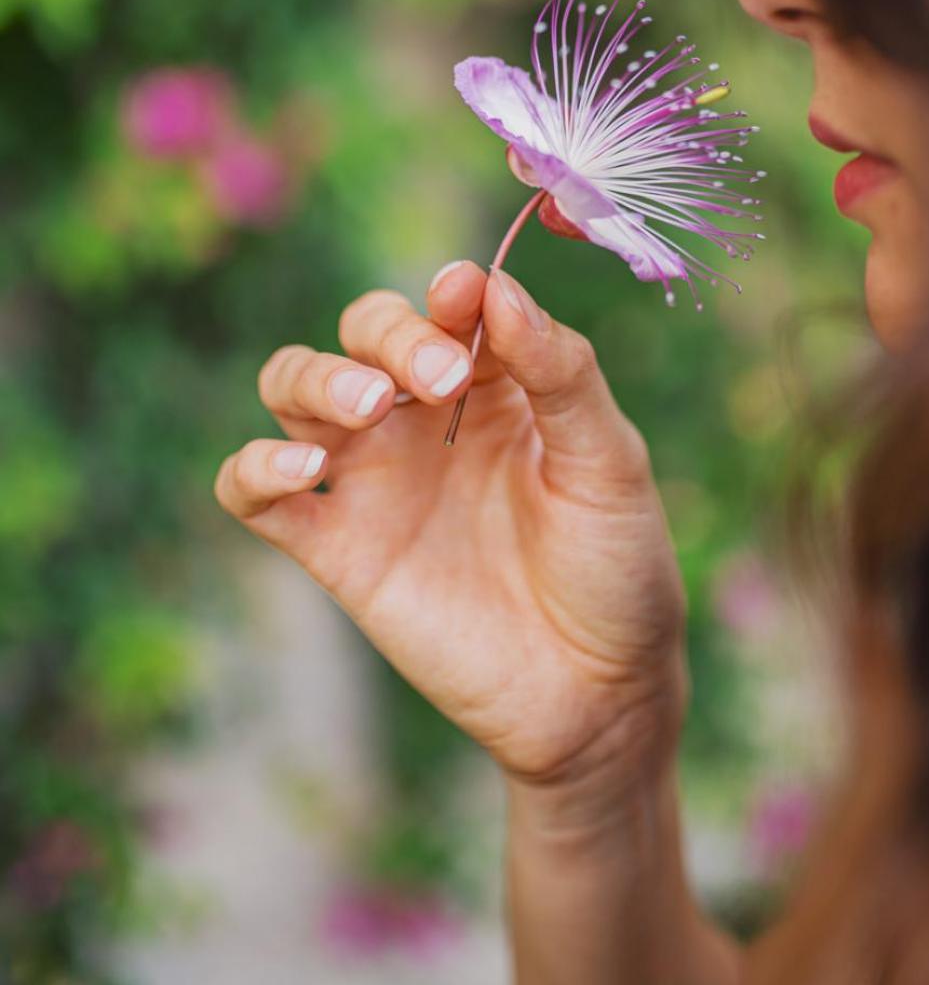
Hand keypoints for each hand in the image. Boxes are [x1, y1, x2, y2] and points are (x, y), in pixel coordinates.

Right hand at [214, 262, 688, 796]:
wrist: (598, 696)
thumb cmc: (616, 567)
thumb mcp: (608, 461)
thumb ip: (561, 373)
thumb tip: (496, 289)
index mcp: (494, 381)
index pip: (448, 305)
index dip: (450, 292)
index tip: (463, 295)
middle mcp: (423, 415)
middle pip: (363, 331)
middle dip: (390, 334)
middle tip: (441, 377)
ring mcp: (372, 477)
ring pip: (294, 386)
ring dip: (316, 377)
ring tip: (370, 404)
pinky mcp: (335, 546)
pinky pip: (256, 490)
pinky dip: (255, 466)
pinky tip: (302, 469)